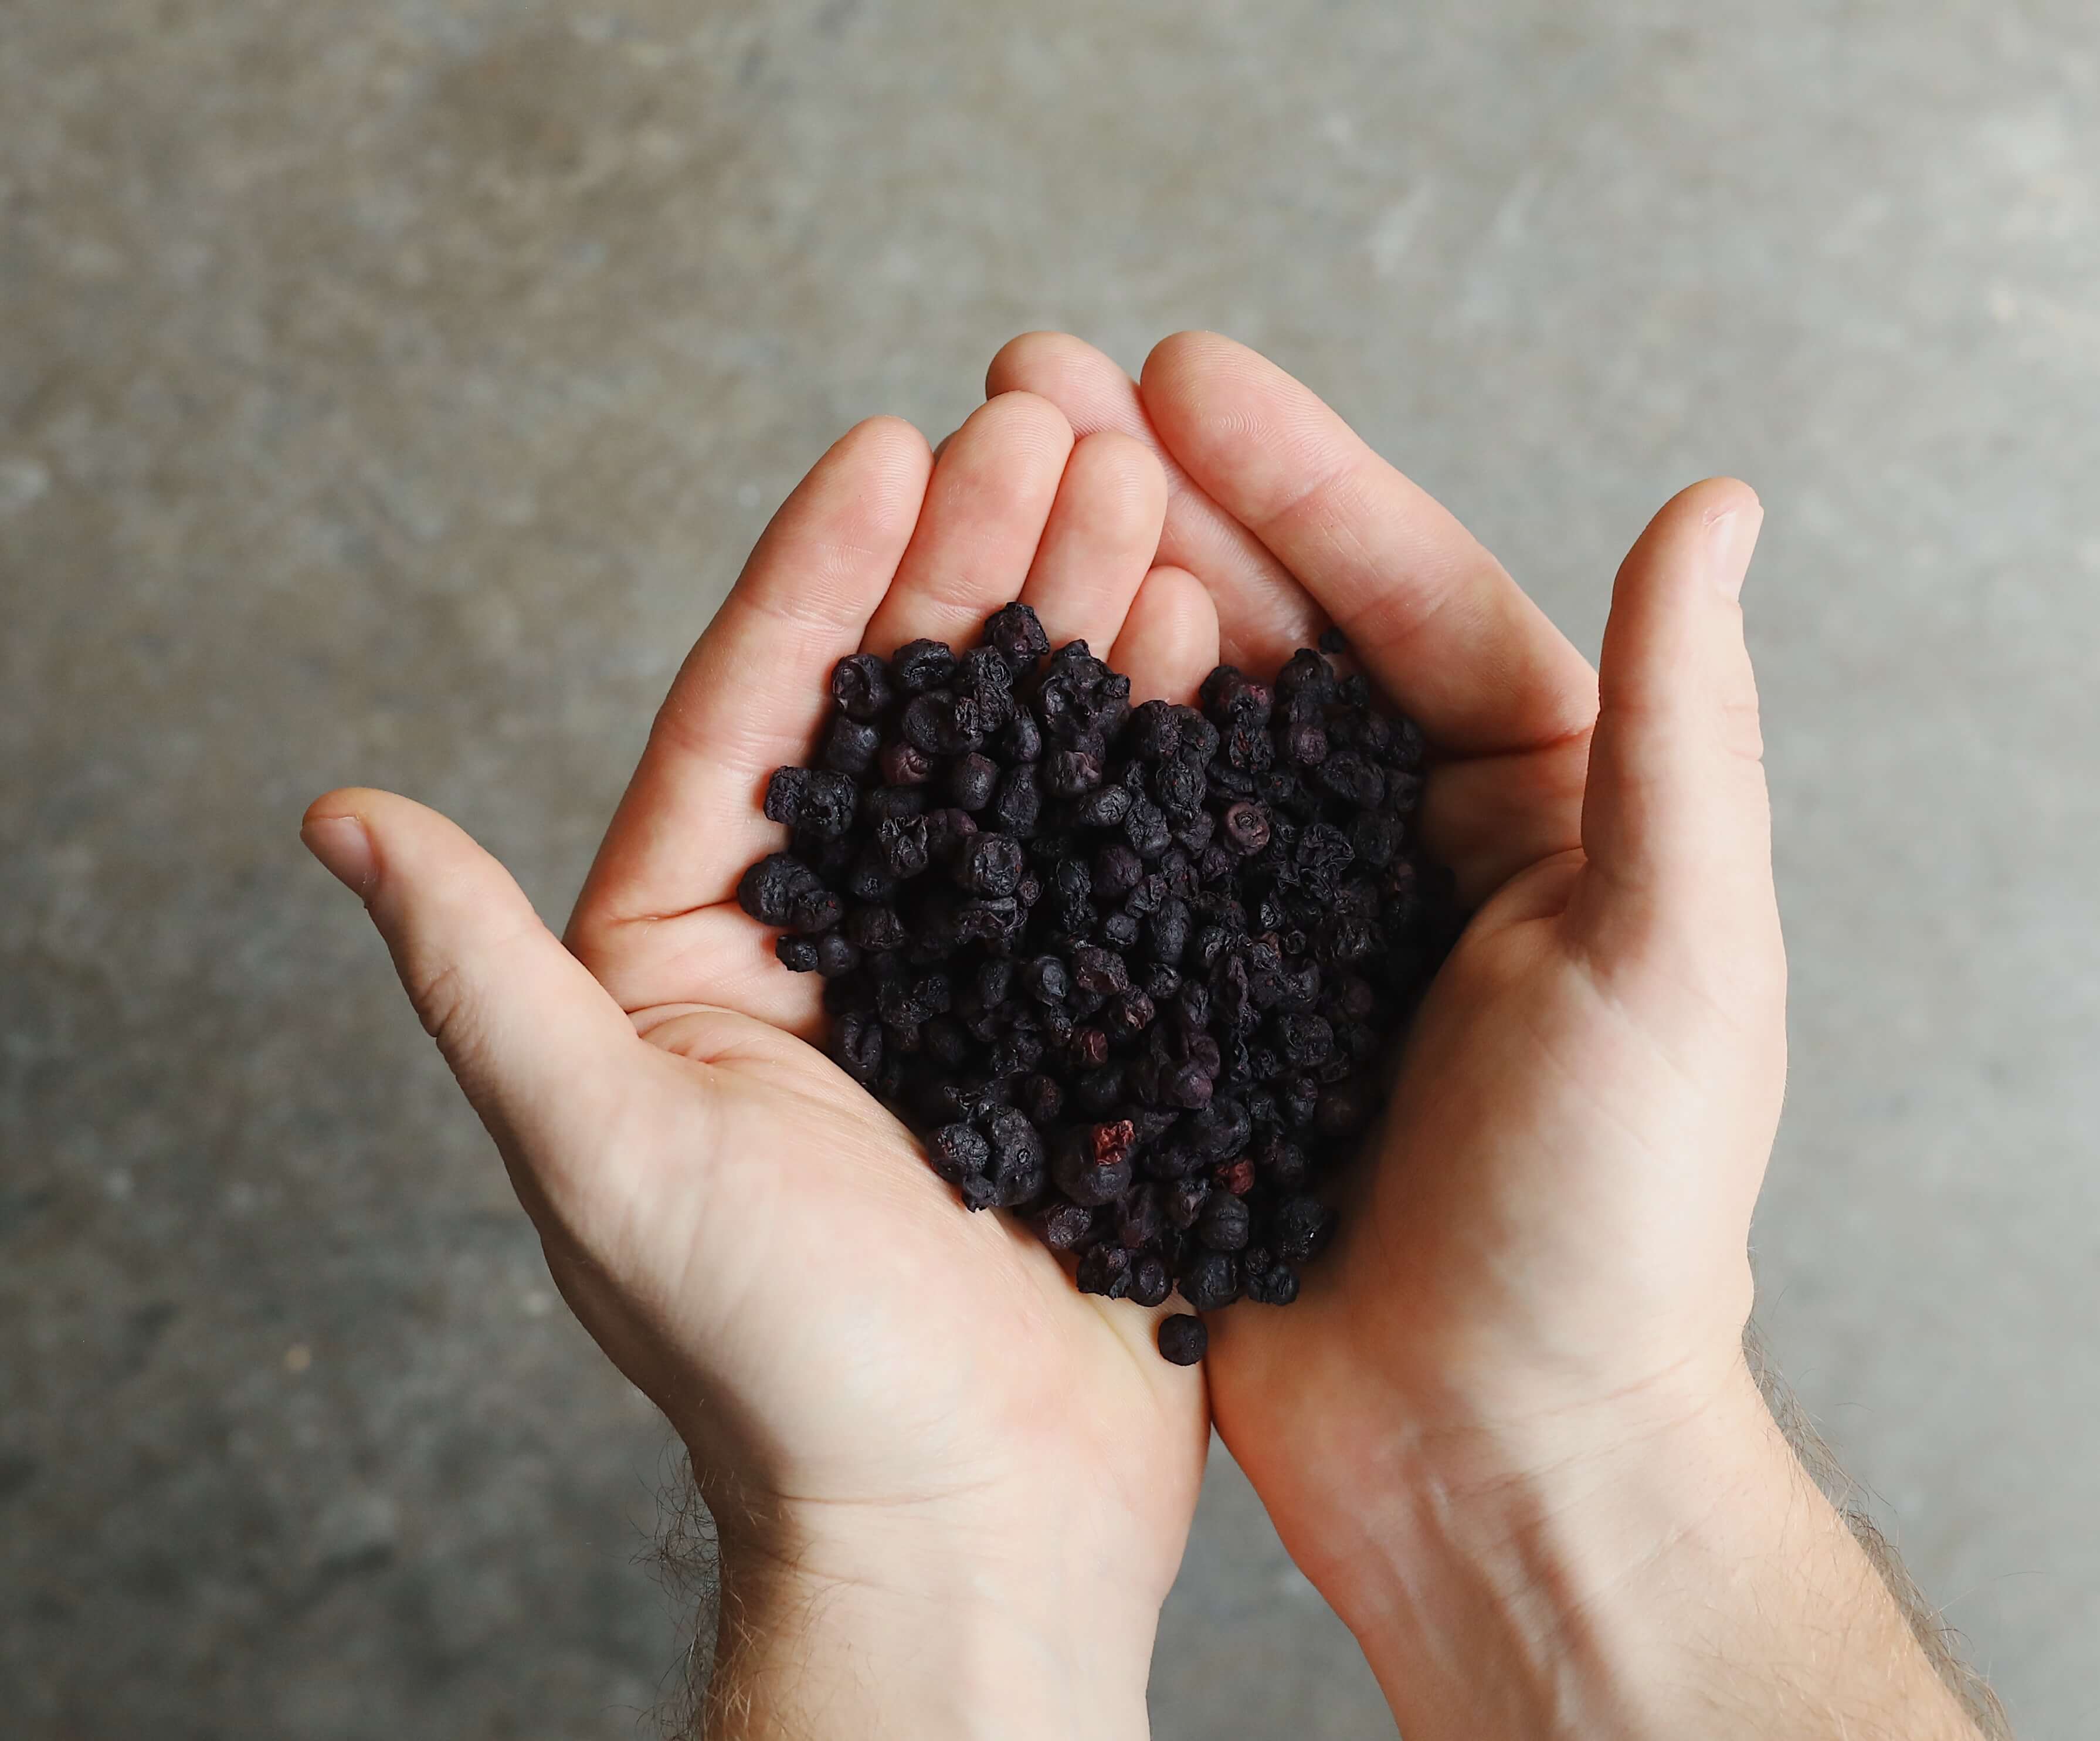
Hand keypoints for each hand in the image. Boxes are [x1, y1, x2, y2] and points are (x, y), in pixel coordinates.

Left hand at [302, 394, 1220, 1737]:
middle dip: (976, 561)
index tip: (891, 440)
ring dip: (1081, 625)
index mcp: (701, 953)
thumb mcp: (605, 1153)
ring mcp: (973, 982)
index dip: (821, 574)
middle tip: (1057, 420)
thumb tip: (337, 815)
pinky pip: (1126, 862)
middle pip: (907, 713)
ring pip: (1027, 764)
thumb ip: (485, 975)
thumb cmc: (775, 1366)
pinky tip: (1210, 649)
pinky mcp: (1084, 1032)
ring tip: (1146, 493)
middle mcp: (836, 949)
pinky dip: (1165, 755)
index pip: (758, 718)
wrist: (968, 1527)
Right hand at [987, 332, 1982, 1738]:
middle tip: (1025, 385)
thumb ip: (1685, 731)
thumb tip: (1721, 501)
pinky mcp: (1198, 1025)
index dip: (1300, 477)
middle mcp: (1409, 848)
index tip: (1175, 372)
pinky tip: (956, 700)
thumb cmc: (1619, 1225)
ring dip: (1086, 612)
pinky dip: (1043, 783)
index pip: (1414, 597)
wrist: (1500, 1464)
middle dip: (1155, 506)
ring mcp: (1290, 932)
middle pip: (1276, 639)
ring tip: (969, 497)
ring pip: (1178, 735)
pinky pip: (1109, 872)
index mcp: (1542, 806)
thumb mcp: (1675, 957)